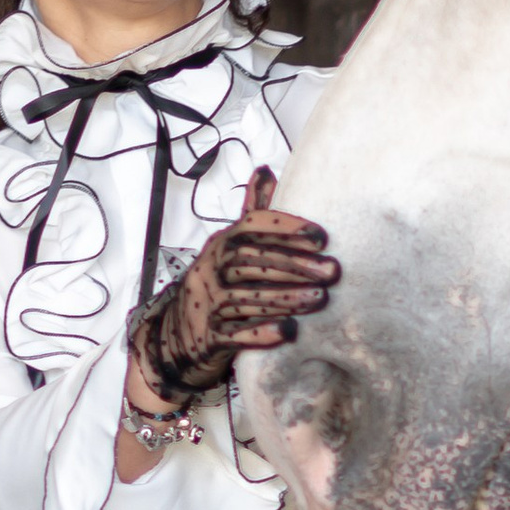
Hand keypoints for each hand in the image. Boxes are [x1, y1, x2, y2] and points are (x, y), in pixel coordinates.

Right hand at [131, 170, 339, 401]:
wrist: (177, 335)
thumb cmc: (216, 285)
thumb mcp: (230, 246)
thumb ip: (253, 214)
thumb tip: (265, 171)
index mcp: (220, 245)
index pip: (249, 228)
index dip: (284, 229)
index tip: (320, 237)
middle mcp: (210, 270)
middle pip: (249, 261)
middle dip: (293, 265)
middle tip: (331, 270)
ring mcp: (207, 304)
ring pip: (244, 297)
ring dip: (284, 297)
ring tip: (319, 297)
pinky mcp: (209, 338)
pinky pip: (234, 335)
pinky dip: (261, 333)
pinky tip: (288, 331)